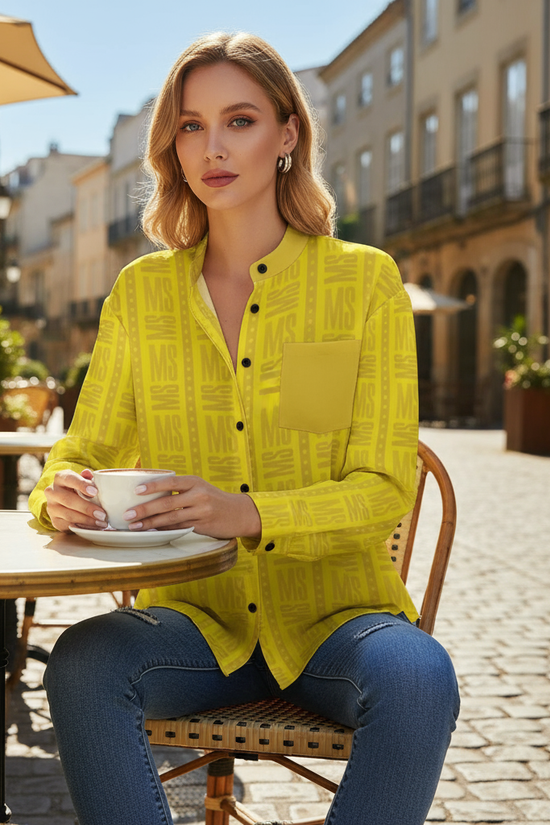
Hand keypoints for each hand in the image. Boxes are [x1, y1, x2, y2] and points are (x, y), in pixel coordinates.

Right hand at [44, 469, 107, 532]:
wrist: (65, 501)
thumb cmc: (78, 488)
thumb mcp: (83, 480)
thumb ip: (87, 477)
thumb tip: (88, 473)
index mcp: (60, 478)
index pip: (69, 479)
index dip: (82, 485)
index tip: (95, 492)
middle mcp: (52, 492)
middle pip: (68, 500)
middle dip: (87, 508)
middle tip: (102, 514)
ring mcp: (52, 507)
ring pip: (69, 515)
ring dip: (87, 520)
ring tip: (101, 522)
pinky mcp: (55, 520)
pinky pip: (69, 525)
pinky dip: (83, 527)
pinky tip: (94, 527)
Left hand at [122, 476, 261, 539]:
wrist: (239, 513)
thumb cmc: (214, 499)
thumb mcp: (200, 487)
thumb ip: (180, 489)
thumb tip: (150, 494)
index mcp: (195, 482)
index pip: (170, 481)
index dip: (153, 486)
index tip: (136, 491)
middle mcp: (198, 495)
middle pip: (167, 502)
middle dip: (145, 509)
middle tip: (128, 514)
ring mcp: (201, 511)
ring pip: (170, 518)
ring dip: (150, 523)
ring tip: (134, 526)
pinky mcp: (202, 526)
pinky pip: (178, 528)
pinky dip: (163, 530)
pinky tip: (151, 532)